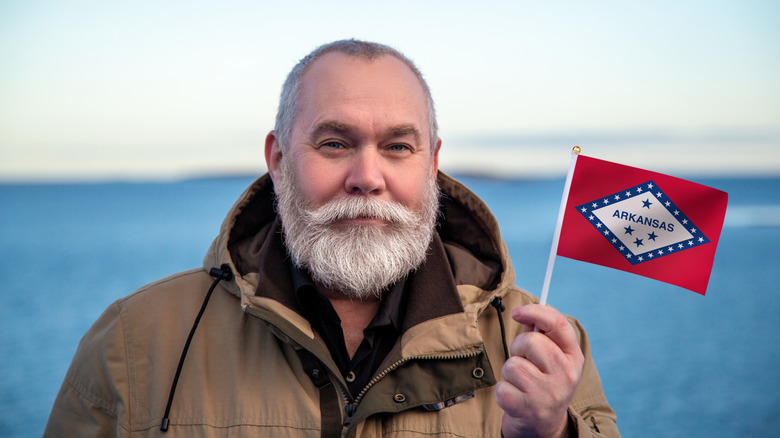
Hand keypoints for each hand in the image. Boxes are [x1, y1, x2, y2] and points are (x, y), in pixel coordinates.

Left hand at [495, 304, 583, 437]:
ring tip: (520, 381)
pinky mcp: (528, 409)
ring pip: (512, 364)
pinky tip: (516, 396)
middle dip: (518, 346)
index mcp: (573, 357)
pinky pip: (502, 386)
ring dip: (510, 370)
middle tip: (522, 358)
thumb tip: (525, 313)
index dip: (535, 312)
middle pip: (531, 341)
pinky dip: (503, 390)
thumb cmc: (543, 381)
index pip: (558, 324)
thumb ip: (540, 334)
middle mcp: (565, 375)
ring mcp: (548, 393)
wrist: (544, 424)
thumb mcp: (551, 358)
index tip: (517, 312)